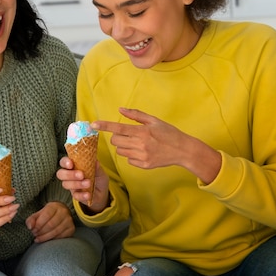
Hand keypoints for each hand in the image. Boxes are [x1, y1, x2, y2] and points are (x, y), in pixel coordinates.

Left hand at [25, 201, 74, 242]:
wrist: (61, 213)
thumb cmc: (48, 214)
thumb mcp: (39, 214)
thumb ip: (31, 219)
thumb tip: (30, 227)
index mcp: (54, 206)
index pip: (46, 215)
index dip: (38, 224)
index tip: (33, 230)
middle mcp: (64, 212)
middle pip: (51, 225)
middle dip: (41, 232)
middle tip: (35, 235)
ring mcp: (69, 221)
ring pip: (56, 232)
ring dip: (45, 237)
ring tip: (38, 238)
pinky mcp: (71, 229)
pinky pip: (61, 237)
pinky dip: (52, 240)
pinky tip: (47, 240)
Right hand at [57, 156, 109, 212]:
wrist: (103, 193)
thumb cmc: (98, 178)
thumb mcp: (100, 172)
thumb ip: (96, 167)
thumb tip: (95, 161)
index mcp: (74, 166)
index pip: (64, 162)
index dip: (65, 162)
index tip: (71, 164)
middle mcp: (69, 175)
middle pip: (60, 174)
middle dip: (69, 174)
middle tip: (81, 175)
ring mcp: (71, 186)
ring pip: (66, 184)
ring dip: (77, 184)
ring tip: (88, 183)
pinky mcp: (75, 195)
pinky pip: (75, 195)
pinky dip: (81, 195)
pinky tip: (88, 194)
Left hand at [94, 108, 220, 182]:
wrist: (182, 150)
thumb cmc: (168, 132)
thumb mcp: (154, 120)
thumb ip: (136, 115)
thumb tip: (120, 109)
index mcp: (142, 131)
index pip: (118, 128)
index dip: (104, 126)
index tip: (93, 124)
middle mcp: (141, 144)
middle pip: (116, 141)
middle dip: (117, 137)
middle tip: (128, 135)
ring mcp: (142, 156)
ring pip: (121, 151)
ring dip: (124, 146)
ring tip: (138, 143)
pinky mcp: (144, 165)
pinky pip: (129, 160)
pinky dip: (132, 155)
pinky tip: (143, 152)